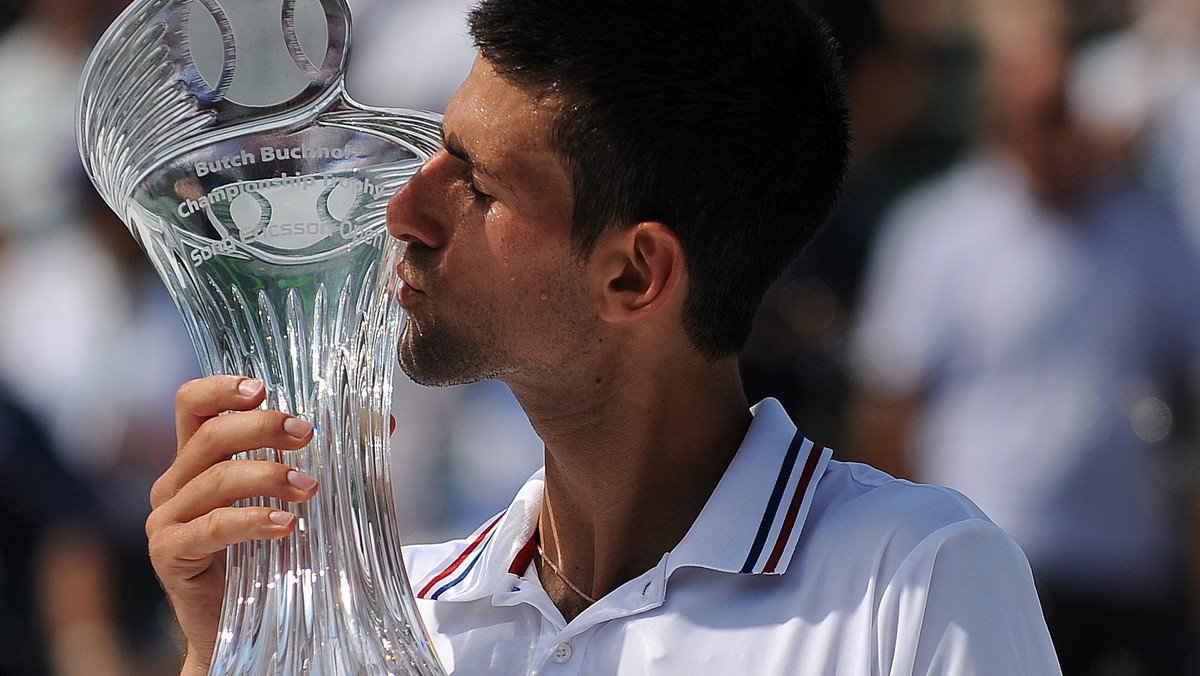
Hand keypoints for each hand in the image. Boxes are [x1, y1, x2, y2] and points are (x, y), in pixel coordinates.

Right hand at [146, 375, 316, 674]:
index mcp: (198, 460)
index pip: (193, 405)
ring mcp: (167, 519)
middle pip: (210, 436)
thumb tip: (387, 422)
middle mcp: (176, 483)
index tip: (263, 388)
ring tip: (309, 488)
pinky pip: (211, 527)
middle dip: (262, 428)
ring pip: (214, 479)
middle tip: (308, 434)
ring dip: (267, 475)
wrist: (240, 626)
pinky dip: (252, 521)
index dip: (220, 388)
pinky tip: (287, 525)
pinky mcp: (170, 553)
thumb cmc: (268, 554)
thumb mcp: (292, 499)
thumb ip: (330, 458)